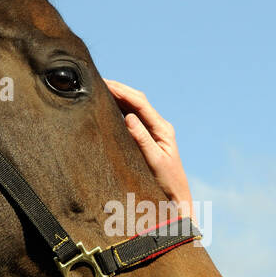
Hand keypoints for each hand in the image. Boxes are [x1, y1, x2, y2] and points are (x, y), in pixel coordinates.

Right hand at [105, 79, 196, 225]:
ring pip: (135, 106)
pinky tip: (109, 105)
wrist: (176, 195)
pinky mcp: (148, 137)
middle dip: (119, 89)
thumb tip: (129, 116)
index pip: (140, 103)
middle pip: (137, 100)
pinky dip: (120, 109)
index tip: (105, 84)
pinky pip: (133, 117)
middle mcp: (159, 125)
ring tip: (100, 89)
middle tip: (98, 81)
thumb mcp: (154, 160)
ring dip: (119, 96)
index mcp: (162, 128)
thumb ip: (142, 138)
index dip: (122, 91)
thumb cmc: (167, 181)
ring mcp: (154, 130)